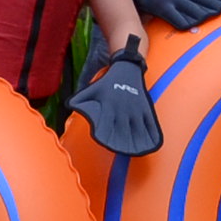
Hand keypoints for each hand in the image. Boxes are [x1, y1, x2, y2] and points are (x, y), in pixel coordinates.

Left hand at [66, 37, 161, 157]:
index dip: (106, 138)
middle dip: (122, 143)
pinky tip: (149, 142)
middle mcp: (122, 108)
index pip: (106, 126)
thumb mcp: (91, 89)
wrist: (126, 69)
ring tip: (136, 151)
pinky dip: (151, 134)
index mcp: (108, 105)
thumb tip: (69, 106)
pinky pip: (149, 123)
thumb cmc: (106, 83)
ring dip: (138, 142)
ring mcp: (135, 108)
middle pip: (123, 131)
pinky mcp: (145, 107)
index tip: (106, 145)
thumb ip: (79, 99)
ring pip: (138, 129)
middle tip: (122, 151)